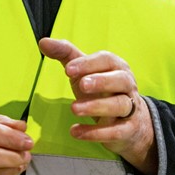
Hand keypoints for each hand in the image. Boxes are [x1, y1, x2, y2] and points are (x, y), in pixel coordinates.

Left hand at [37, 37, 155, 174]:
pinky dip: (96, 133)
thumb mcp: (85, 71)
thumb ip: (66, 55)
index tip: (68, 70)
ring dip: (96, 107)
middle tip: (81, 85)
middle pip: (120, 80)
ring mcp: (130, 108)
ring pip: (119, 105)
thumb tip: (43, 42)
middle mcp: (127, 85)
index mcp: (117, 67)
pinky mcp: (127, 130)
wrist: (129, 123)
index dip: (88, 64)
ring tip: (74, 109)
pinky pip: (116, 131)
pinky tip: (76, 132)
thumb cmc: (102, 91)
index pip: (107, 60)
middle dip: (101, 81)